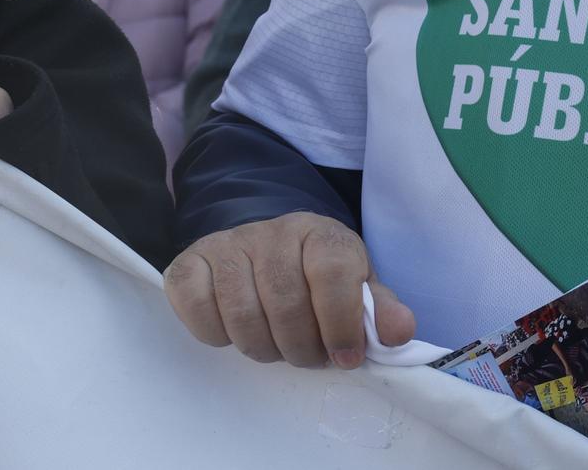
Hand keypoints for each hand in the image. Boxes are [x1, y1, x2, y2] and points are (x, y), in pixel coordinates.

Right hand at [163, 211, 414, 369]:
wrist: (261, 246)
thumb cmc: (314, 277)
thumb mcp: (354, 287)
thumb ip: (378, 310)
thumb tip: (398, 333)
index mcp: (320, 234)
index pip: (332, 273)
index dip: (341, 323)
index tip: (346, 356)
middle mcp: (271, 232)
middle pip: (285, 302)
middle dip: (301, 347)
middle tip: (310, 355)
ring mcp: (227, 245)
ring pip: (241, 313)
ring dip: (262, 347)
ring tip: (276, 346)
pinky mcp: (189, 263)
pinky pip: (196, 308)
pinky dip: (215, 334)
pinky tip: (234, 331)